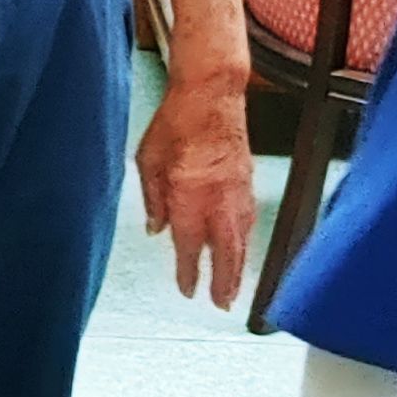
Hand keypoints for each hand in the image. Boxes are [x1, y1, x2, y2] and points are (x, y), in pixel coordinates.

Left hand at [136, 75, 254, 306]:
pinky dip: (246, 240)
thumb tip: (157, 228)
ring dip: (239, 266)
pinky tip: (243, 247)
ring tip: (235, 286)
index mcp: (189, 196)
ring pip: (242, 239)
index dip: (189, 272)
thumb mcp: (147, 160)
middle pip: (226, 253)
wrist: (212, 92)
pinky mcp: (249, 180)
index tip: (187, 289)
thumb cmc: (176, 121)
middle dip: (224, 282)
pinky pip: (249, 220)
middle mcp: (218, 199)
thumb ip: (153, 199)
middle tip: (222, 303)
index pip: (190, 247)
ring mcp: (238, 191)